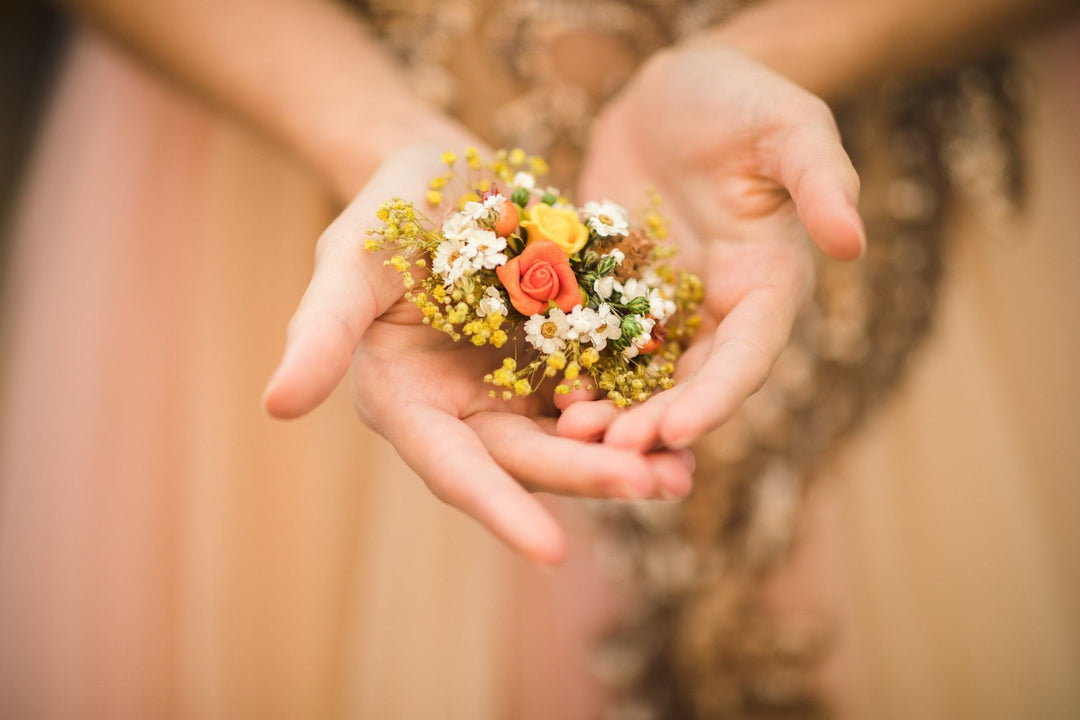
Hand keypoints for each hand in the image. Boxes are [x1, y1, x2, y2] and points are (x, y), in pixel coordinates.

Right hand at [262, 145, 694, 564]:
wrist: (449, 173)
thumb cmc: (386, 210)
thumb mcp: (348, 259)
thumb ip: (320, 329)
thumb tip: (275, 405)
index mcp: (412, 404)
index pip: (454, 468)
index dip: (499, 508)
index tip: (551, 551)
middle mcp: (468, 411)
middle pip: (530, 458)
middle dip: (590, 477)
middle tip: (655, 485)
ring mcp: (520, 388)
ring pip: (576, 439)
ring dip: (629, 459)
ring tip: (682, 472)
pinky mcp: (565, 358)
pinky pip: (607, 393)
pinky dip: (641, 410)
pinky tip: (687, 423)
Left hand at [559, 44, 863, 450]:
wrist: (676, 92)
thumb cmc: (742, 100)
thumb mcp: (788, 126)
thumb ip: (820, 179)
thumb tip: (853, 243)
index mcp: (765, 288)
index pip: (746, 357)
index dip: (715, 399)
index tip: (677, 433)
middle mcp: (715, 312)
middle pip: (689, 385)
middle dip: (653, 423)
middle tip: (610, 452)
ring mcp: (660, 307)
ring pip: (637, 376)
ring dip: (609, 410)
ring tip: (567, 435)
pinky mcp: (611, 293)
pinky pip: (591, 339)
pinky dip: (572, 367)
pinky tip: (537, 388)